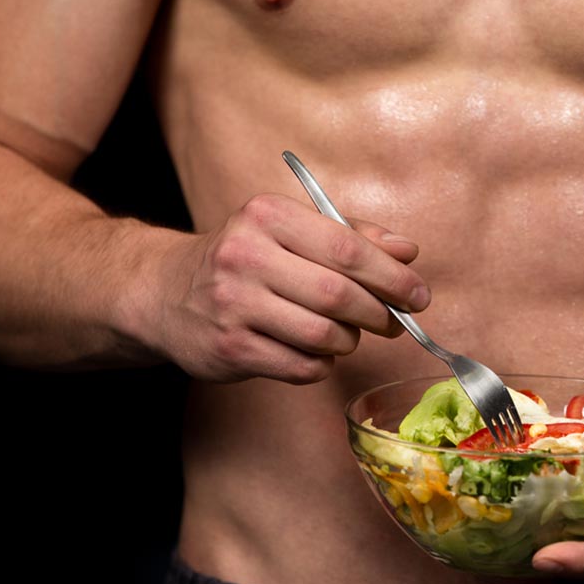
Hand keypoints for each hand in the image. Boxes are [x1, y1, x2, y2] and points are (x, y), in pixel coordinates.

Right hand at [150, 193, 429, 382]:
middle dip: (379, 314)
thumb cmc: (245, 258)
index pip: (347, 248)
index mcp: (267, 216)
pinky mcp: (230, 348)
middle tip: (394, 323)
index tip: (419, 295)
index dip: (393, 277)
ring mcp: (234, 305)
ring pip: (323, 336)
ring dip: (347, 341)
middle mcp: (245, 256)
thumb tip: (408, 251)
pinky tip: (312, 351)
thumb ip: (351, 236)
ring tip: (344, 335)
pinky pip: (302, 367)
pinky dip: (320, 365)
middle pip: (339, 294)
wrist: (165, 292)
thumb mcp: (289, 230)